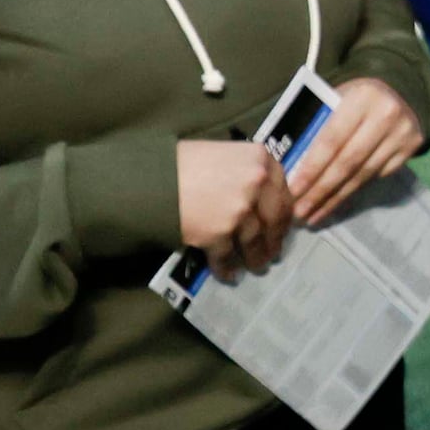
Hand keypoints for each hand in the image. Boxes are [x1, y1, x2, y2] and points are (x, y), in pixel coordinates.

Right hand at [177, 138, 295, 279]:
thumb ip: (247, 172)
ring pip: (255, 240)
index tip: (282, 225)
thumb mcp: (224, 155)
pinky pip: (228, 255)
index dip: (283, 212)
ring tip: (257, 266)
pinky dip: (228, 267)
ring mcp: (241, 208)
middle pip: (276, 217)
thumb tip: (259, 197)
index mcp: (261, 159)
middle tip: (274, 252)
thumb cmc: (181, 162)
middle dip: (276, 238)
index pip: (283, 191)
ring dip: (257, 256)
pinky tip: (229, 274)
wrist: (146, 178)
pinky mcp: (220, 232)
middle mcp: (257, 182)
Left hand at [286, 79, 424, 227]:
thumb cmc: (352, 99)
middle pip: (348, 162)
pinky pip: (377, 176)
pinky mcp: (412, 148)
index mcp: (361, 98)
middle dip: (320, 190)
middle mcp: (386, 115)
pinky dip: (353, 190)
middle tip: (300, 211)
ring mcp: (402, 133)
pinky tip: (336, 201)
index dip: (311, 169)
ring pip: (363, 174)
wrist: (398, 91)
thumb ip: (314, 126)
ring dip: (335, 198)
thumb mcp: (333, 101)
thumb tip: (287, 165)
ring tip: (314, 214)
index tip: (292, 191)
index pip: (331, 141)